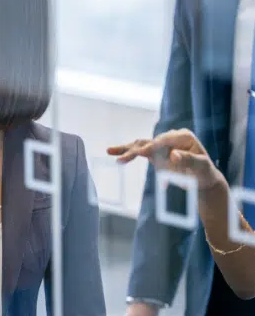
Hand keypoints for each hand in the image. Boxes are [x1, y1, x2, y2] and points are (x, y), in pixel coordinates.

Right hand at [107, 128, 226, 191]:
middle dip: (134, 149)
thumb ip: (189, 160)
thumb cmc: (205, 172)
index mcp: (182, 136)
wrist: (203, 179)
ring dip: (126, 149)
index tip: (140, 152)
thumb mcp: (201, 167)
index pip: (163, 140)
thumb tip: (174, 155)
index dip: (151, 146)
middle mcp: (170, 137)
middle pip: (149, 142)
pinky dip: (128, 154)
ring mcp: (161, 145)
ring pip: (141, 145)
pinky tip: (116, 156)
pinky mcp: (155, 153)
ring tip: (110, 151)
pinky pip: (140, 152)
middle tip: (122, 158)